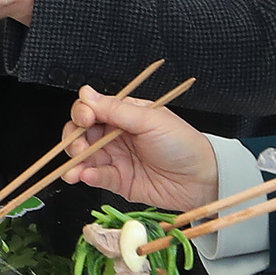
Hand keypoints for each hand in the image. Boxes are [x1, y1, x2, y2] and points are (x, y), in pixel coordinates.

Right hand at [58, 86, 216, 211]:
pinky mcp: (117, 180)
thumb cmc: (183, 144)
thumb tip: (86, 93)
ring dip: (74, 162)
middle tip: (78, 147)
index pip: (92, 109)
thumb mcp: (150, 120)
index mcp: (124, 114)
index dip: (83, 113)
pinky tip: (87, 176)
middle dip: (74, 139)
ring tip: (73, 170)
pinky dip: (87, 176)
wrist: (202, 179)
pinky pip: (95, 176)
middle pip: (81, 133)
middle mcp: (116, 134)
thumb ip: (115, 109)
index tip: (86, 119)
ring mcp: (115, 158)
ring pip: (83, 157)